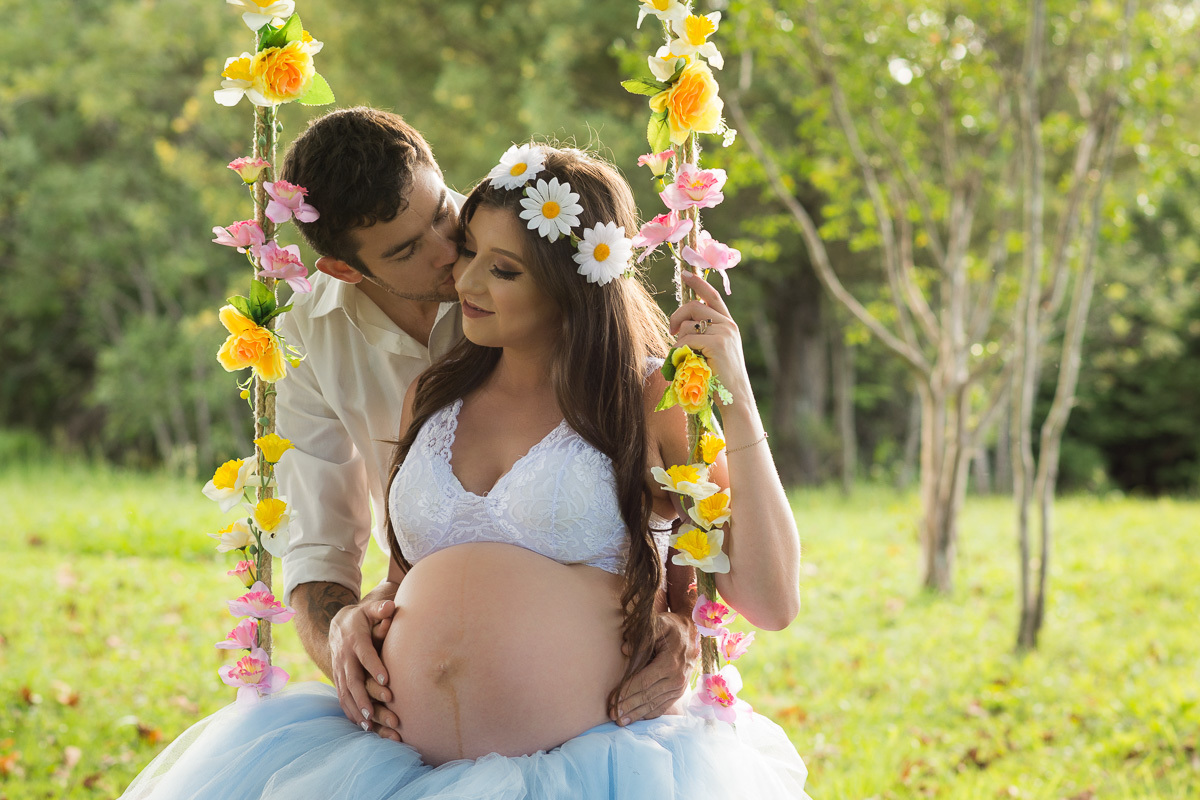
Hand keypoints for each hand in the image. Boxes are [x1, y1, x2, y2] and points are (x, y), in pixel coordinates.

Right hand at [329, 599, 400, 737]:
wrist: (338, 625)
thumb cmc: (361, 618)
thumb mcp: (369, 609)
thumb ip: (380, 609)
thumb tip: (391, 606)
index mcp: (355, 641)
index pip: (365, 655)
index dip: (374, 667)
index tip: (386, 681)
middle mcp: (345, 658)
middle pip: (352, 680)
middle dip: (362, 697)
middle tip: (373, 713)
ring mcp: (339, 670)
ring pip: (346, 693)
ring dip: (356, 710)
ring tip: (369, 726)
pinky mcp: (338, 679)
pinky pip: (342, 698)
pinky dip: (351, 712)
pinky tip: (362, 726)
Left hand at [612, 611, 698, 725]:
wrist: (691, 633)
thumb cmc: (671, 628)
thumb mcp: (659, 624)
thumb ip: (642, 636)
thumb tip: (624, 649)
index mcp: (670, 663)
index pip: (644, 682)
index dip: (628, 692)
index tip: (613, 701)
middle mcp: (676, 679)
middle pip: (648, 697)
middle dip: (628, 706)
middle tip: (612, 715)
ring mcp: (679, 688)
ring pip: (655, 705)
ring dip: (636, 714)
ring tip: (621, 721)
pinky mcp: (678, 692)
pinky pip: (663, 706)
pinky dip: (649, 714)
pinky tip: (637, 719)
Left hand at [669, 270, 751, 402]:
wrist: (736, 397)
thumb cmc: (720, 378)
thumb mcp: (714, 351)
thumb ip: (704, 334)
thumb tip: (680, 324)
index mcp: (729, 325)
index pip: (713, 296)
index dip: (699, 282)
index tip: (685, 273)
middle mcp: (728, 325)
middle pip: (694, 305)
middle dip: (677, 316)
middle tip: (670, 330)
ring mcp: (724, 333)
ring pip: (688, 325)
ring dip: (678, 339)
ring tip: (683, 355)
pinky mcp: (717, 343)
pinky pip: (687, 340)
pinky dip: (680, 350)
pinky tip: (685, 361)